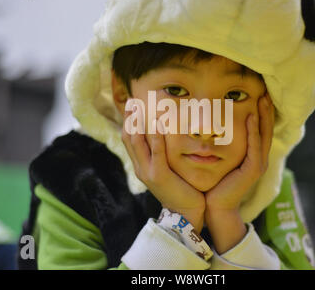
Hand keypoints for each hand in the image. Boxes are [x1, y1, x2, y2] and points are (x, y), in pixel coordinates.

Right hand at [121, 104, 205, 231]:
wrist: (186, 213)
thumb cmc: (182, 189)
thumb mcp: (168, 170)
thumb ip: (163, 155)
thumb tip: (165, 136)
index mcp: (142, 165)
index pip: (130, 140)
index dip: (129, 121)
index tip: (132, 105)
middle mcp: (140, 167)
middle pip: (129, 138)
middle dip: (130, 118)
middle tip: (133, 100)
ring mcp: (147, 172)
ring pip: (137, 142)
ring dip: (139, 123)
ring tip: (141, 106)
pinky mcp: (159, 176)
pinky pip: (156, 152)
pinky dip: (156, 137)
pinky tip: (158, 124)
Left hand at [205, 92, 274, 211]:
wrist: (215, 205)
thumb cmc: (215, 183)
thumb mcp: (220, 160)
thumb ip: (222, 145)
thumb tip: (212, 128)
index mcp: (252, 156)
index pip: (260, 130)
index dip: (262, 113)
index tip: (260, 95)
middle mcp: (258, 158)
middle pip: (266, 129)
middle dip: (267, 110)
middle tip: (265, 91)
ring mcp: (258, 164)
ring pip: (263, 135)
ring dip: (264, 116)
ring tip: (263, 99)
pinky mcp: (253, 170)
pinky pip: (254, 146)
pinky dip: (254, 131)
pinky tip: (251, 117)